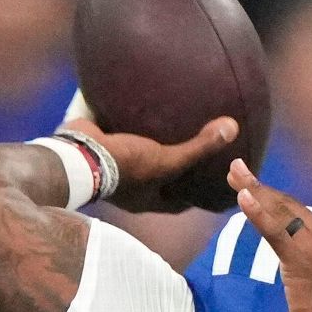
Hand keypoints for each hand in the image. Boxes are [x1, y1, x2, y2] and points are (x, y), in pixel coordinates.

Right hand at [59, 92, 237, 212]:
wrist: (78, 155)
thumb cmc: (126, 167)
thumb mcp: (167, 160)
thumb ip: (199, 147)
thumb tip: (233, 128)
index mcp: (147, 199)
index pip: (179, 203)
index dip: (196, 195)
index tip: (212, 184)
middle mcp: (131, 188)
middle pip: (160, 181)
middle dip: (175, 170)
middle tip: (196, 153)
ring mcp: (114, 168)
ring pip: (140, 158)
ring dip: (153, 146)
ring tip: (172, 129)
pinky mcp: (103, 147)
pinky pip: (122, 137)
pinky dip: (131, 126)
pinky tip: (143, 109)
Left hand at [227, 158, 311, 311]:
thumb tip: (302, 264)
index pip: (302, 214)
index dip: (277, 198)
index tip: (257, 187)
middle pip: (290, 206)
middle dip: (261, 187)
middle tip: (237, 169)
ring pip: (282, 212)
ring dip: (256, 191)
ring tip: (235, 175)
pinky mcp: (300, 259)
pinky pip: (276, 231)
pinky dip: (258, 213)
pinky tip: (243, 197)